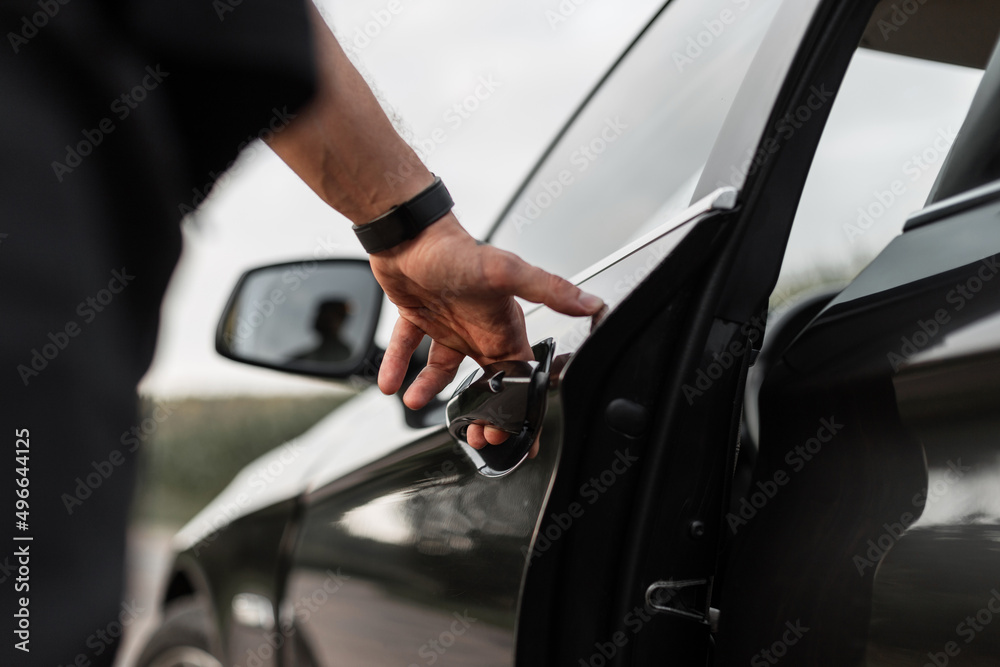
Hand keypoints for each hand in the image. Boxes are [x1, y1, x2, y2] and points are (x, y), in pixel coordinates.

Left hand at [370, 214, 602, 448]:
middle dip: (482, 410)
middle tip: (474, 435)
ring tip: (419, 405)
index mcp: (503, 323)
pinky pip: (410, 348)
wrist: (408, 230)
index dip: (520, 406)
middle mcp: (478, 327)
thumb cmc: (455, 249)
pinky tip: (391, 384)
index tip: (518, 434)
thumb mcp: (506, 272)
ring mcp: (449, 323)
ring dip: (434, 391)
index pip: (520, 374)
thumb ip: (547, 289)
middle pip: (485, 380)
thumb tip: (590, 302)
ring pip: (445, 369)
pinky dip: (399, 366)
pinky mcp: (420, 316)